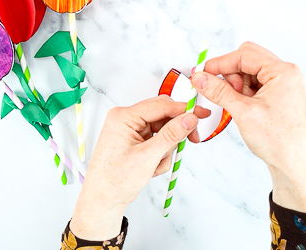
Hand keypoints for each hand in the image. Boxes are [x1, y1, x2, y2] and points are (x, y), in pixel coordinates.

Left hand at [70, 95, 209, 239]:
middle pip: (163, 115)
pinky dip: (160, 153)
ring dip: (166, 148)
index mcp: (124, 117)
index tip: (202, 114)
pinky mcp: (134, 140)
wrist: (102, 199)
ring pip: (162, 129)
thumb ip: (171, 135)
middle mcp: (126, 119)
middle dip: (175, 132)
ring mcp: (130, 129)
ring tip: (156, 165)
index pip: (161, 105)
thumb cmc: (115, 180)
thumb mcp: (148, 157)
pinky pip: (157, 139)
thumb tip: (189, 119)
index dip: (184, 110)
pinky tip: (152, 167)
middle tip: (191, 141)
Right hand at [191, 42, 305, 211]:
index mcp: (283, 72)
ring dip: (236, 84)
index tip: (202, 72)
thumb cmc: (281, 141)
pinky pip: (256, 85)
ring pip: (250, 72)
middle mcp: (286, 74)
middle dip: (229, 73)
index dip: (219, 63)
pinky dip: (244, 93)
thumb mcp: (243, 113)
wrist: (295, 165)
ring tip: (235, 105)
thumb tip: (200, 78)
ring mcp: (284, 85)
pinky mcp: (279, 96)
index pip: (244, 55)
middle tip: (219, 90)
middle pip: (248, 59)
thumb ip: (219, 91)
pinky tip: (241, 108)